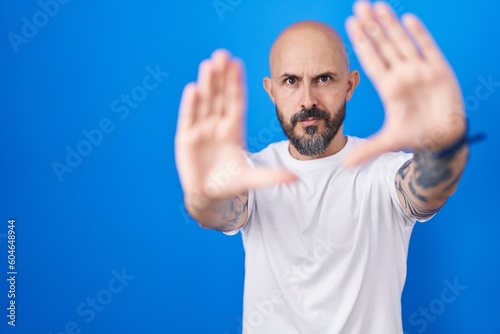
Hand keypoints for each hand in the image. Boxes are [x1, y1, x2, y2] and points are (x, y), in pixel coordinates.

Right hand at [175, 50, 295, 208]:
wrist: (209, 197)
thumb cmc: (231, 184)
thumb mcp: (253, 179)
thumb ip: (272, 177)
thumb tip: (296, 179)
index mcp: (234, 130)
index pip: (236, 102)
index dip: (236, 83)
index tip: (238, 64)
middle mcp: (217, 126)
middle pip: (220, 96)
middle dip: (221, 76)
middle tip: (222, 54)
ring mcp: (201, 131)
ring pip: (205, 103)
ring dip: (207, 84)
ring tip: (209, 64)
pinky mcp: (186, 139)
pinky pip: (189, 118)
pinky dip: (190, 105)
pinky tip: (193, 89)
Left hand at [344, 1, 466, 166]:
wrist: (443, 139)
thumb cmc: (416, 138)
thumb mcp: (389, 142)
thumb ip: (368, 151)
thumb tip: (345, 166)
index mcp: (389, 87)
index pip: (371, 59)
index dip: (361, 42)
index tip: (349, 24)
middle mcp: (402, 75)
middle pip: (384, 44)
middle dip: (371, 25)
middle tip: (359, 4)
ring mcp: (420, 70)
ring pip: (402, 41)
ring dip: (391, 24)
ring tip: (378, 5)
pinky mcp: (439, 71)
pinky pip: (428, 48)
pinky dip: (419, 34)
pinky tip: (407, 19)